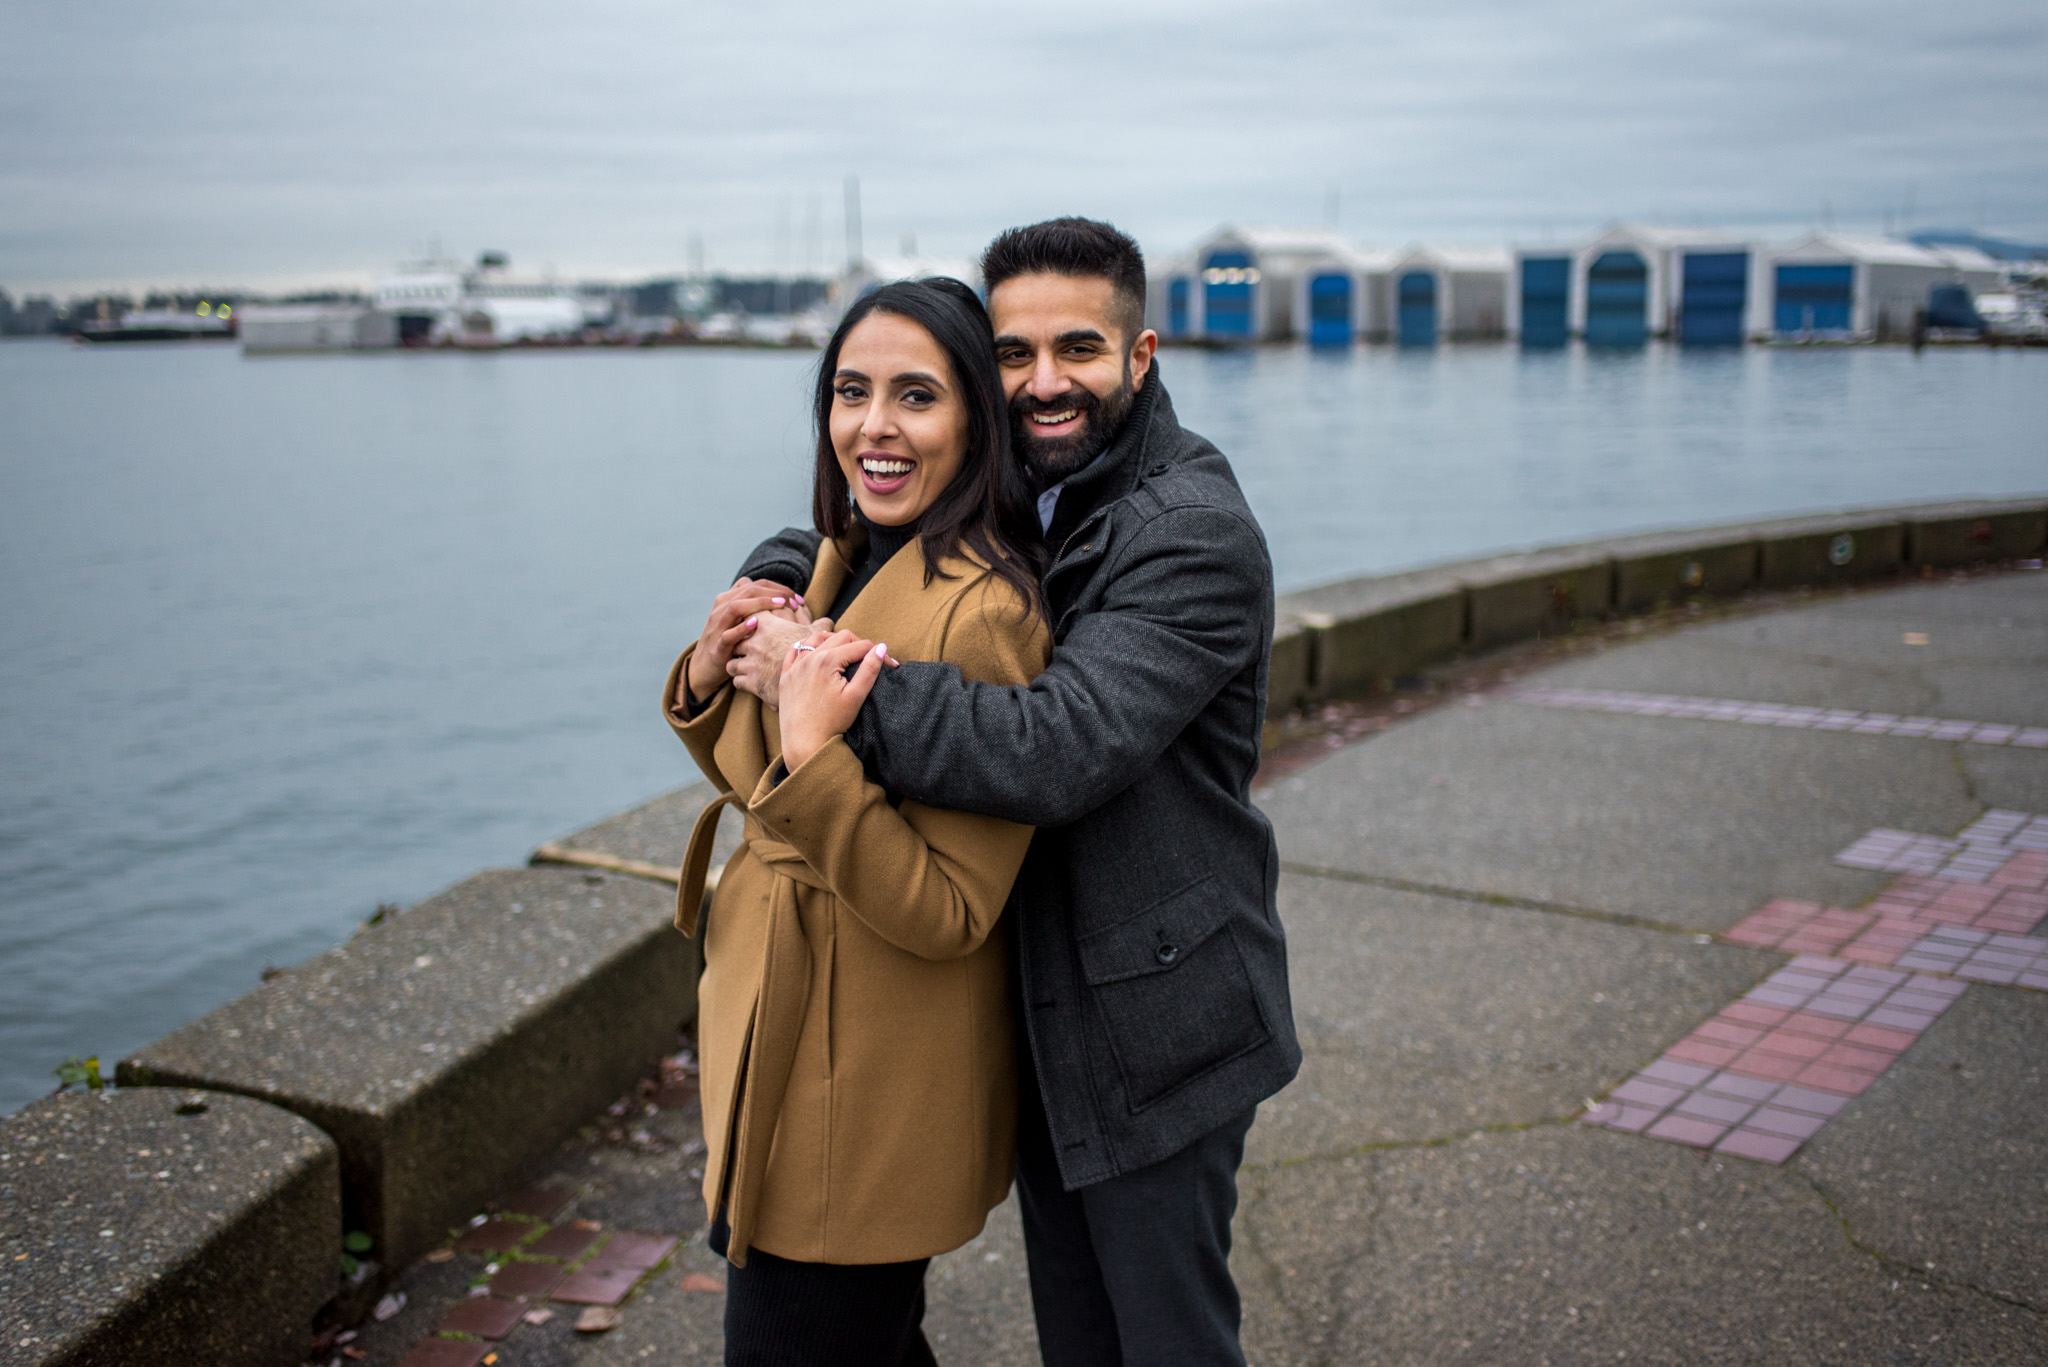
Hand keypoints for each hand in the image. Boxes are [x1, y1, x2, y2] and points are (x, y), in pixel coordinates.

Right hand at [682, 579, 810, 706]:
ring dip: (760, 603)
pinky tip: (756, 623)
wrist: (705, 667)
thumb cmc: (731, 642)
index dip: (778, 588)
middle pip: (749, 590)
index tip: (797, 598)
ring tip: (780, 604)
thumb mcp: (741, 620)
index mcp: (728, 600)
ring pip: (736, 606)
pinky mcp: (717, 647)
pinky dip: (741, 628)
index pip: (756, 585)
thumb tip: (784, 600)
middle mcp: (721, 608)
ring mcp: (717, 627)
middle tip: (794, 600)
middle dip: (774, 593)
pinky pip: (727, 635)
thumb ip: (756, 607)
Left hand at [730, 614, 825, 707]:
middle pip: (733, 639)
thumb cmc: (814, 655)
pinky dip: (742, 682)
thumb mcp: (819, 635)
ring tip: (746, 668)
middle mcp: (754, 642)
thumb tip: (826, 622)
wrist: (813, 682)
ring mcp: (750, 663)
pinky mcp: (751, 683)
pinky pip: (737, 681)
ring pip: (731, 663)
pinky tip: (750, 682)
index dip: (746, 622)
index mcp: (766, 625)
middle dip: (738, 645)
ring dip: (737, 666)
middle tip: (746, 650)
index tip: (751, 628)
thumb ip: (820, 624)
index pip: (745, 616)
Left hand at [778, 629, 889, 770]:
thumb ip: (870, 669)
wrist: (804, 744)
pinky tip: (817, 655)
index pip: (860, 645)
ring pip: (817, 639)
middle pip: (841, 637)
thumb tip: (882, 647)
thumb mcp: (856, 696)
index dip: (879, 653)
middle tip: (870, 660)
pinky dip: (808, 648)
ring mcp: (795, 666)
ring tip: (845, 653)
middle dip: (859, 645)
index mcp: (828, 660)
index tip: (890, 665)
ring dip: (833, 641)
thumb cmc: (832, 723)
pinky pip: (795, 651)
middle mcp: (809, 658)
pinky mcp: (786, 676)